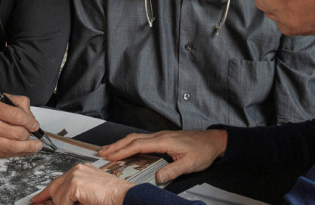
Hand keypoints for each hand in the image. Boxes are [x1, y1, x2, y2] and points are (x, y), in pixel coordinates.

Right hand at [0, 94, 41, 156]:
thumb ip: (14, 103)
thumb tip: (31, 117)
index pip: (17, 116)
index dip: (31, 122)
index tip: (35, 125)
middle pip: (17, 133)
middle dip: (29, 134)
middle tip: (34, 133)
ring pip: (13, 146)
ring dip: (28, 147)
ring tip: (36, 146)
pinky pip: (4, 154)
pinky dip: (17, 153)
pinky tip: (24, 150)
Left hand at [31, 163, 135, 204]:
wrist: (123, 196)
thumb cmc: (111, 196)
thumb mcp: (88, 194)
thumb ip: (74, 195)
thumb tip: (60, 202)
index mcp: (81, 170)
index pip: (59, 181)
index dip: (47, 193)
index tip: (38, 199)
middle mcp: (77, 169)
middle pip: (54, 187)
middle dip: (52, 199)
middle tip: (42, 203)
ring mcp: (75, 175)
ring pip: (57, 197)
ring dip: (66, 204)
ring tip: (83, 203)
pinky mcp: (75, 184)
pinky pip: (62, 202)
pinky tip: (83, 203)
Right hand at [99, 130, 226, 182]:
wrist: (213, 141)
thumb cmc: (203, 151)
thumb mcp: (190, 164)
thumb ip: (173, 170)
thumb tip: (157, 177)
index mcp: (164, 141)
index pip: (138, 145)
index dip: (123, 151)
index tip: (110, 156)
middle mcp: (159, 136)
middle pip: (132, 139)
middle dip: (116, 146)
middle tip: (101, 153)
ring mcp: (160, 136)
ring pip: (135, 138)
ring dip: (121, 144)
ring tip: (108, 151)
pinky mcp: (162, 139)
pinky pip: (141, 140)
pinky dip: (129, 144)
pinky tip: (126, 150)